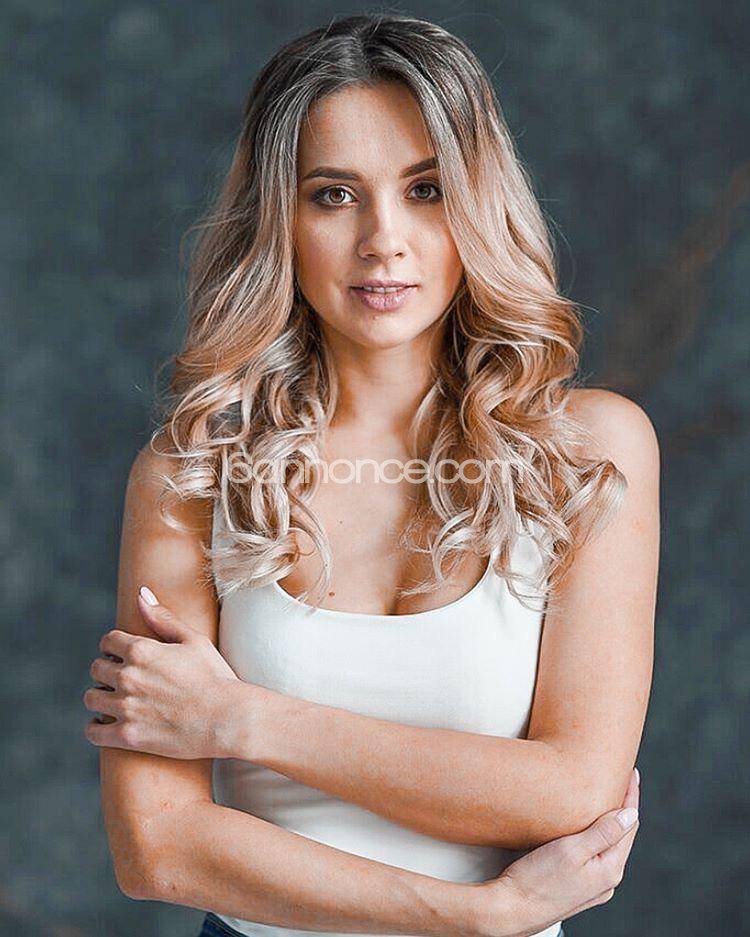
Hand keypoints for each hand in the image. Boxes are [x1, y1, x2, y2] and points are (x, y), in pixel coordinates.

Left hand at [83, 587, 244, 759]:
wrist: (228, 719)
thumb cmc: (216, 677)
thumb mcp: (194, 641)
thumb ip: (163, 618)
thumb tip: (141, 593)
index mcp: (142, 650)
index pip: (107, 641)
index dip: (115, 646)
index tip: (123, 654)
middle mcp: (128, 676)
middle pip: (96, 668)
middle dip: (108, 670)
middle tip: (124, 678)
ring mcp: (126, 707)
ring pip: (91, 697)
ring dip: (101, 696)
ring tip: (116, 700)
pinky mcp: (127, 736)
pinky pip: (92, 731)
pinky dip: (96, 727)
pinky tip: (108, 723)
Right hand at [475, 767, 640, 936]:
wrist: (511, 910)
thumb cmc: (537, 880)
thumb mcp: (571, 849)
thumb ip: (603, 832)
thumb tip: (631, 813)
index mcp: (610, 869)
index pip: (629, 825)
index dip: (631, 796)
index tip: (632, 772)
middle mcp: (606, 880)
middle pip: (622, 835)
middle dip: (624, 807)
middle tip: (622, 779)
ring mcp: (593, 885)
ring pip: (609, 845)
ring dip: (610, 821)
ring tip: (608, 798)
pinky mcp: (578, 886)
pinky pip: (596, 854)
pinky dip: (598, 835)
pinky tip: (589, 827)